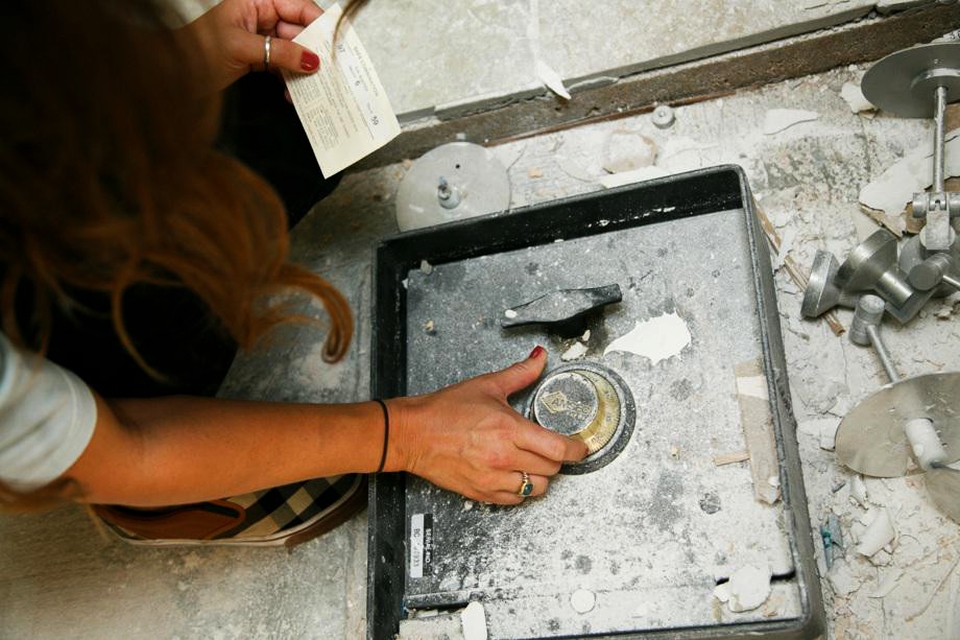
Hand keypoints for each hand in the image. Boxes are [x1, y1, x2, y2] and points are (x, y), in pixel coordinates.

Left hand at [184, 0, 323, 89]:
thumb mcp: (241, 48)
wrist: (171, 74)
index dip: (317, 22)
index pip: (297, 5)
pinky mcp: (257, 57)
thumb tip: (312, 59)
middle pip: (299, 29)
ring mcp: (259, 37)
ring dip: (302, 71)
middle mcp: (259, 15)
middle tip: (327, 71)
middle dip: (312, 51)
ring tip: (310, 87)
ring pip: (293, 50)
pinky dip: (289, 80)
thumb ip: (279, 52)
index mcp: (255, 0)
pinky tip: (293, 93)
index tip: (333, 42)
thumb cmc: (195, 49)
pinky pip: (282, 66)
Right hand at [388, 347, 588, 504]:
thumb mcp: (487, 386)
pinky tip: (515, 473)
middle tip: (552, 448)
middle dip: (557, 458)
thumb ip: (520, 373)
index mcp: (509, 430)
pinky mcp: (481, 493)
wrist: (413, 433)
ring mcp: (492, 479)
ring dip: (541, 476)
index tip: (580, 446)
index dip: (576, 449)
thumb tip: (539, 358)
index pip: (558, 448)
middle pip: (552, 469)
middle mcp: (503, 458)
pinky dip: (521, 489)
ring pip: (536, 488)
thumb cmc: (444, 411)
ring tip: (533, 461)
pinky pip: (515, 500)